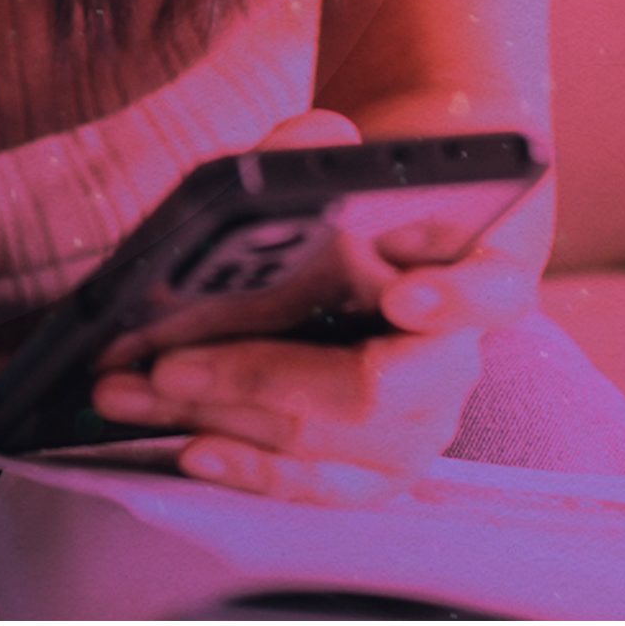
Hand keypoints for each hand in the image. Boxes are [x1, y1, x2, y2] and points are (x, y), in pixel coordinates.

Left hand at [85, 109, 539, 504]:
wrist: (383, 249)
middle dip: (260, 376)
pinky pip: (316, 485)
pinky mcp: (377, 471)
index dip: (452, 298)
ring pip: (324, 442)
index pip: (490, 291)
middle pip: (371, 388)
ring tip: (134, 395)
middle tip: (170, 363)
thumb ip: (322, 147)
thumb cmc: (363, 208)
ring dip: (220, 420)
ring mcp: (419, 427)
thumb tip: (313, 140)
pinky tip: (189, 448)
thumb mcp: (345, 165)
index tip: (403, 294)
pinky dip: (249, 469)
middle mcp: (456, 363)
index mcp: (477, 274)